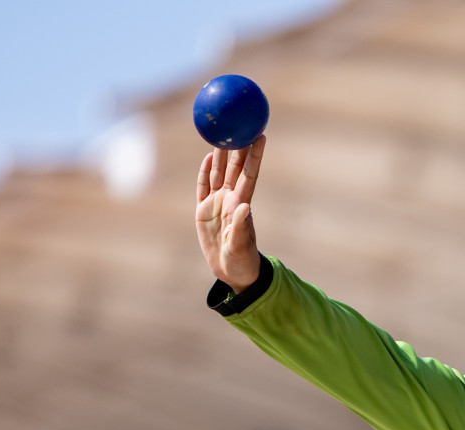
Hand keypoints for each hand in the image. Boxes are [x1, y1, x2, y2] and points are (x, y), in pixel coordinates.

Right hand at [195, 135, 264, 291]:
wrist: (230, 271)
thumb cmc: (241, 261)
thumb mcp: (240, 247)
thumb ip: (241, 228)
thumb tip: (244, 207)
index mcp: (241, 204)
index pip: (249, 174)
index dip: (255, 155)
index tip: (261, 136)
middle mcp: (230, 199)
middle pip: (235, 167)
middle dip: (239, 145)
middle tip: (243, 122)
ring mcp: (217, 203)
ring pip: (219, 172)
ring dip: (222, 154)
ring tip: (224, 132)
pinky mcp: (204, 211)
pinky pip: (203, 186)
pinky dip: (205, 172)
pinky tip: (208, 157)